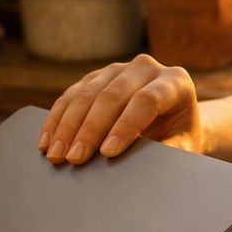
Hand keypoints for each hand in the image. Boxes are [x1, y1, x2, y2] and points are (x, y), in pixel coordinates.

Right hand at [38, 54, 202, 164]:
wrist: (175, 120)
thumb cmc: (180, 135)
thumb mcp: (185, 144)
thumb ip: (172, 150)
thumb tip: (149, 164)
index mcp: (175, 82)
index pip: (146, 100)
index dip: (125, 126)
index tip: (108, 153)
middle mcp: (146, 67)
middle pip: (112, 96)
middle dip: (90, 130)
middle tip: (75, 159)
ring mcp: (119, 68)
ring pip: (87, 93)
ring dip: (68, 126)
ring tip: (56, 155)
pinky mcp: (98, 76)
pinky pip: (72, 94)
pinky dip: (57, 119)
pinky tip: (46, 140)